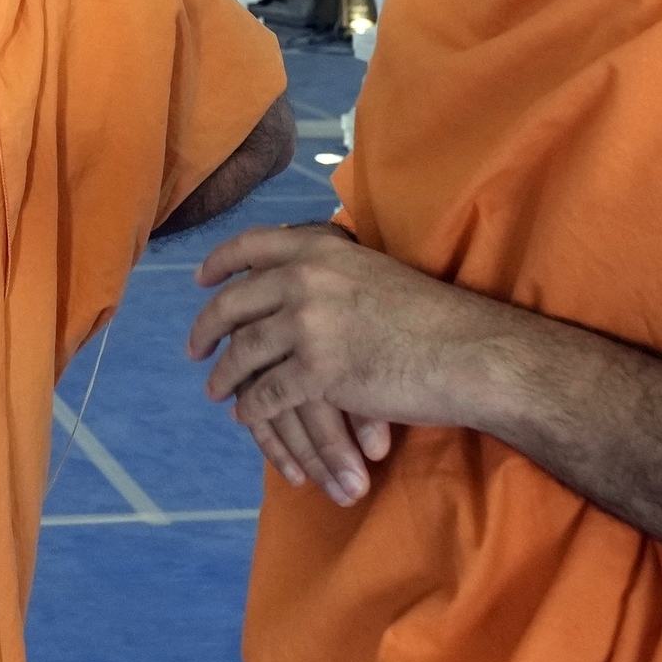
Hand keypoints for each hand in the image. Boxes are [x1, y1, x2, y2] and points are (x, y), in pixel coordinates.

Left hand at [188, 225, 494, 506]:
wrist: (468, 351)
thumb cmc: (431, 315)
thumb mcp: (372, 269)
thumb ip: (330, 268)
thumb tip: (295, 273)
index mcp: (320, 249)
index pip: (251, 246)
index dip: (219, 264)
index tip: (201, 280)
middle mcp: (306, 279)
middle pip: (234, 304)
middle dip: (207, 327)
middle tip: (194, 348)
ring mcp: (309, 325)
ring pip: (243, 352)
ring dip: (223, 375)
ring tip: (214, 389)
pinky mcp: (318, 371)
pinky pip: (266, 393)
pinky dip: (251, 407)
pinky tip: (245, 415)